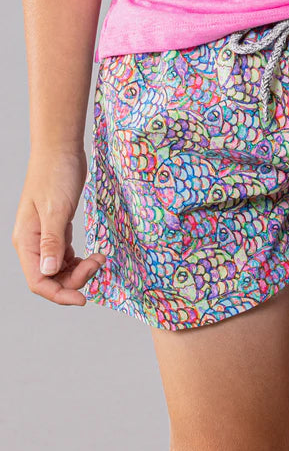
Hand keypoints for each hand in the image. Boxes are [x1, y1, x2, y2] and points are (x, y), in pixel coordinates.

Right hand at [12, 148, 105, 305]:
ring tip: (99, 258)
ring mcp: (44, 236)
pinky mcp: (57, 229)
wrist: (61, 151)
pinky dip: (79, 260)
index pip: (39, 280)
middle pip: (50, 278)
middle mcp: (32, 242)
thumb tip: (48, 271)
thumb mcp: (56, 210)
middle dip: (75, 279)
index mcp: (26, 241)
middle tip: (98, 263)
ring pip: (59, 268)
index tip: (85, 299)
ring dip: (79, 270)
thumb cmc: (56, 176)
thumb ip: (52, 242)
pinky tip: (92, 256)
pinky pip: (65, 255)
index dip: (60, 294)